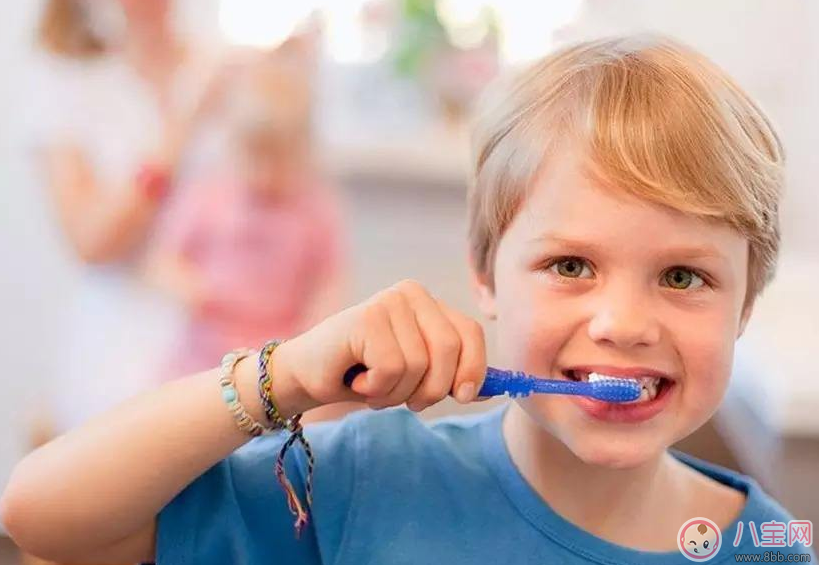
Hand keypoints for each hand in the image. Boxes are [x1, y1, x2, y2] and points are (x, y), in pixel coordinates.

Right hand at [271, 280, 487, 413]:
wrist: (309, 375)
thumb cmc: (365, 375)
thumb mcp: (417, 375)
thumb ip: (453, 375)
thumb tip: (496, 389)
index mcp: (429, 303)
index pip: (470, 333)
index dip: (473, 369)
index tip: (463, 396)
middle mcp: (411, 294)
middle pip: (450, 349)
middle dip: (433, 389)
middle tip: (406, 400)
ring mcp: (388, 302)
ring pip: (420, 365)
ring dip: (397, 393)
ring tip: (373, 385)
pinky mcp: (366, 318)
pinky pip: (393, 369)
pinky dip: (377, 388)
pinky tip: (358, 379)